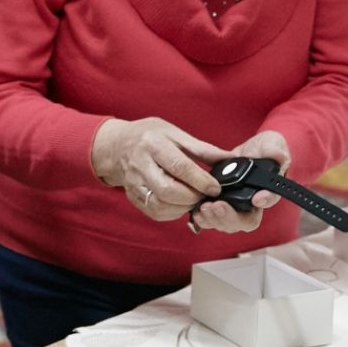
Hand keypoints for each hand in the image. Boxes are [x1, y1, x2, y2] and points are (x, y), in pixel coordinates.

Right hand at [91, 117, 228, 221]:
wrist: (117, 145)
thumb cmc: (150, 136)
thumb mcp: (175, 133)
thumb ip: (202, 149)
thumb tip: (230, 159)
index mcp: (153, 144)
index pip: (178, 166)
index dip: (200, 180)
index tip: (216, 188)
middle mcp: (140, 164)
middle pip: (167, 190)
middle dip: (192, 196)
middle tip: (205, 195)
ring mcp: (133, 183)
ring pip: (160, 205)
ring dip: (182, 207)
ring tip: (194, 199)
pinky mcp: (132, 197)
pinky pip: (154, 212)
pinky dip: (172, 213)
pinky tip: (180, 204)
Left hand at [189, 130, 288, 233]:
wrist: (250, 152)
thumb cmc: (265, 149)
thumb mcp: (272, 144)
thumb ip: (275, 149)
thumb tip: (278, 156)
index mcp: (268, 190)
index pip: (269, 199)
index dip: (264, 200)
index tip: (257, 198)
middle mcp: (253, 204)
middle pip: (244, 220)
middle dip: (230, 216)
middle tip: (218, 206)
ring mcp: (236, 207)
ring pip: (228, 223)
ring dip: (215, 219)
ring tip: (204, 208)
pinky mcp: (221, 205)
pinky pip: (214, 220)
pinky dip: (205, 219)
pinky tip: (197, 212)